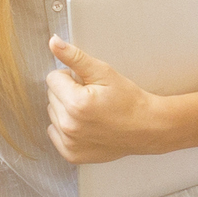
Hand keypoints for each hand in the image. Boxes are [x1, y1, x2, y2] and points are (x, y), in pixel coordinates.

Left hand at [46, 38, 167, 162]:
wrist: (146, 128)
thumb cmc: (129, 100)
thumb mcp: (104, 73)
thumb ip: (75, 57)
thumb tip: (53, 42)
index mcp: (76, 103)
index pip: (53, 78)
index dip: (71, 77)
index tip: (88, 85)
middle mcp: (69, 125)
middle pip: (51, 96)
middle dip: (67, 93)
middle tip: (92, 98)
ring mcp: (69, 142)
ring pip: (52, 114)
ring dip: (66, 110)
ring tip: (90, 113)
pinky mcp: (71, 154)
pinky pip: (54, 133)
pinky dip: (66, 128)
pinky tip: (86, 126)